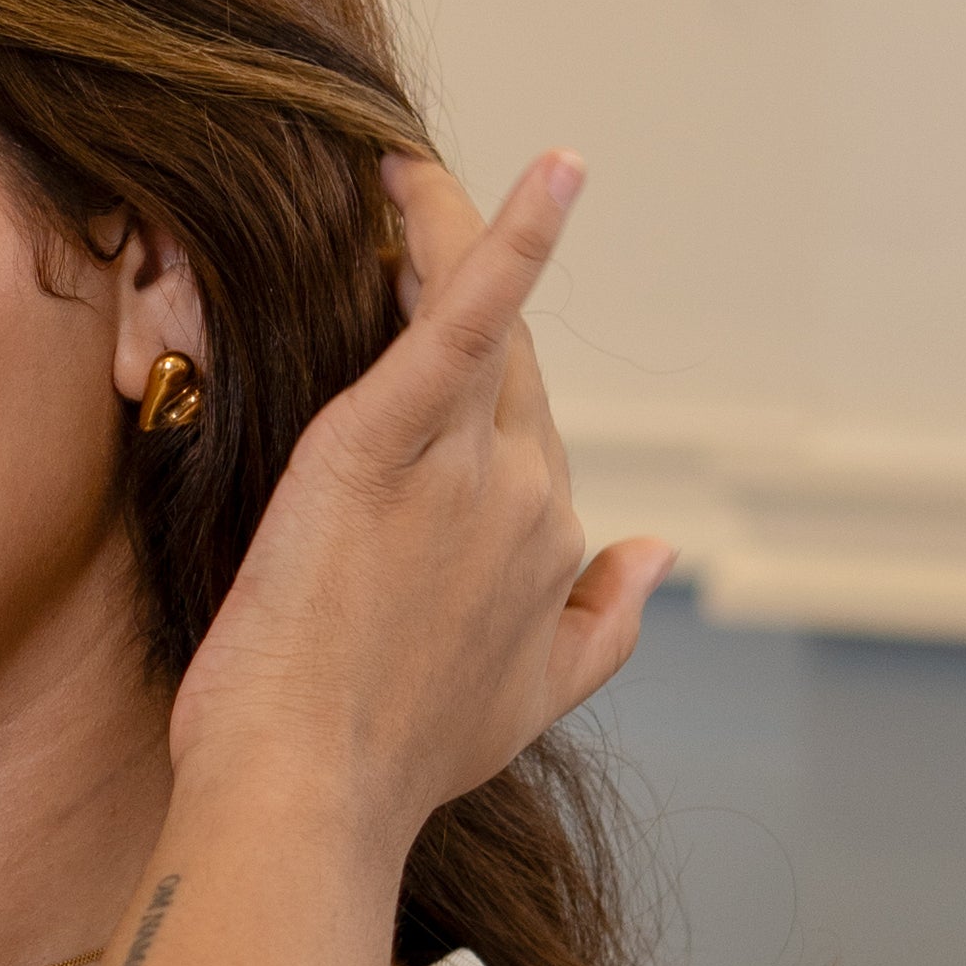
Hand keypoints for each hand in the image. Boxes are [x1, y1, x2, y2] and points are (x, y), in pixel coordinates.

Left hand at [165, 150, 670, 851]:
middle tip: (400, 207)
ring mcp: (468, 467)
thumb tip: (658, 551)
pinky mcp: (387, 442)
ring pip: (476, 323)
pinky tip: (548, 168)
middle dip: (466, 285)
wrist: (306, 798)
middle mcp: (531, 496)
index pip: (523, 429)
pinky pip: (460, 319)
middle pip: (508, 362)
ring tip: (401, 168)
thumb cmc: (382, 762)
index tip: (418, 324)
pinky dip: (503, 240)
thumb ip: (602, 623)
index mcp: (552, 547)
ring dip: (451, 230)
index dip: (473, 380)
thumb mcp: (525, 703)